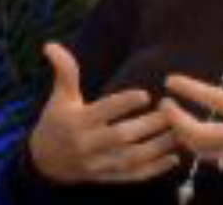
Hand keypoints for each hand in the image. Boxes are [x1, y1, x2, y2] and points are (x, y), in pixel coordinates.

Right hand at [28, 42, 178, 183]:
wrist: (45, 161)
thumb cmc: (58, 120)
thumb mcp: (60, 95)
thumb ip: (65, 71)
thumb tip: (50, 44)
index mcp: (77, 122)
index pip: (102, 112)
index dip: (124, 103)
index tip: (146, 94)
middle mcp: (87, 145)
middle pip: (121, 137)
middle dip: (148, 125)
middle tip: (171, 111)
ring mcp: (97, 164)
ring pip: (131, 159)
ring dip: (157, 148)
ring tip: (178, 133)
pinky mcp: (106, 178)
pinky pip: (132, 177)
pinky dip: (154, 170)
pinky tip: (173, 158)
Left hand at [162, 36, 222, 193]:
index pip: (216, 101)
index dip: (190, 90)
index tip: (170, 82)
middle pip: (199, 136)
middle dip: (176, 122)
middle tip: (164, 108)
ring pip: (206, 153)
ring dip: (186, 139)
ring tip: (176, 124)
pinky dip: (209, 152)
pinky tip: (204, 144)